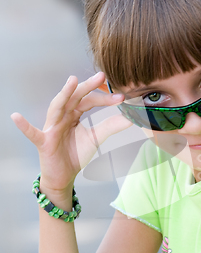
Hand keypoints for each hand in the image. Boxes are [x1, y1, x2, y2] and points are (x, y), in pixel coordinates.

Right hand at [11, 72, 131, 194]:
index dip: (104, 98)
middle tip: (101, 76)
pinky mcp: (44, 142)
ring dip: (64, 94)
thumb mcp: (96, 138)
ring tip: (71, 81)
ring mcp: (51, 128)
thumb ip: (110, 126)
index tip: (121, 97)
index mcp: (74, 114)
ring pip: (57, 107)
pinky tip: (16, 117)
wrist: (64, 176)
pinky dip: (24, 126)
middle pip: (75, 98)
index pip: (89, 101)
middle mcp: (62, 116)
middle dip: (87, 87)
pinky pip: (33, 133)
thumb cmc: (75, 154)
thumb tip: (131, 118)